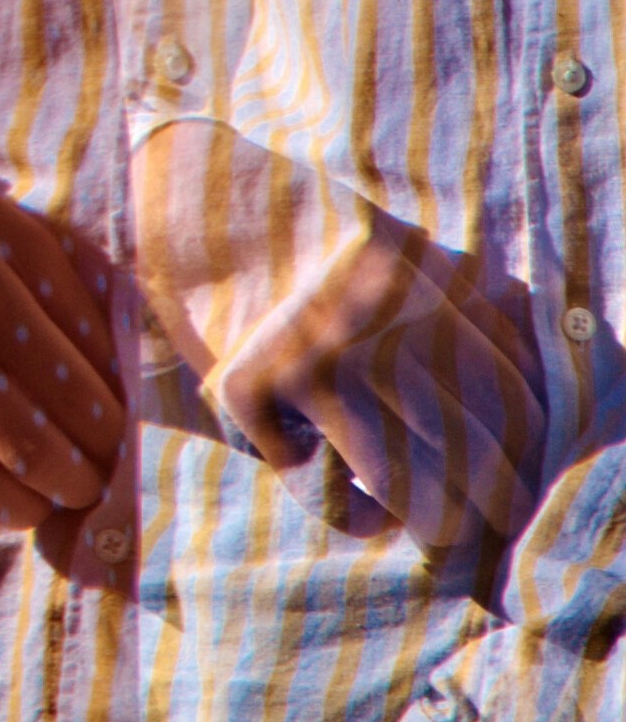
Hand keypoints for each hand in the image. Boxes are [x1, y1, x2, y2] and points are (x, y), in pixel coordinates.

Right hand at [0, 92, 128, 530]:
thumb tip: (135, 353)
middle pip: (35, 447)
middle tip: (101, 479)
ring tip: (52, 497)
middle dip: (84, 477)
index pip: (79, 390)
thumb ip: (74, 278)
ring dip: (30, 502)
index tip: (127, 437)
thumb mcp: (2, 214)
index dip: (115, 427)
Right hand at [138, 122, 555, 562]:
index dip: (528, 451)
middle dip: (490, 498)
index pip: (506, 396)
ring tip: (436, 527)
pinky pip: (317, 485)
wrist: (183, 195)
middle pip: (463, 446)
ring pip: (398, 479)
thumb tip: (539, 374)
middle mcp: (361, 324)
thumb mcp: (395, 241)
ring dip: (428, 517)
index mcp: (410, 283)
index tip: (527, 474)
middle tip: (492, 519)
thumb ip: (464, 294)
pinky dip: (351, 511)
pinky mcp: (242, 391)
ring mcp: (298, 360)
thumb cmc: (298, 222)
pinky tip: (363, 507)